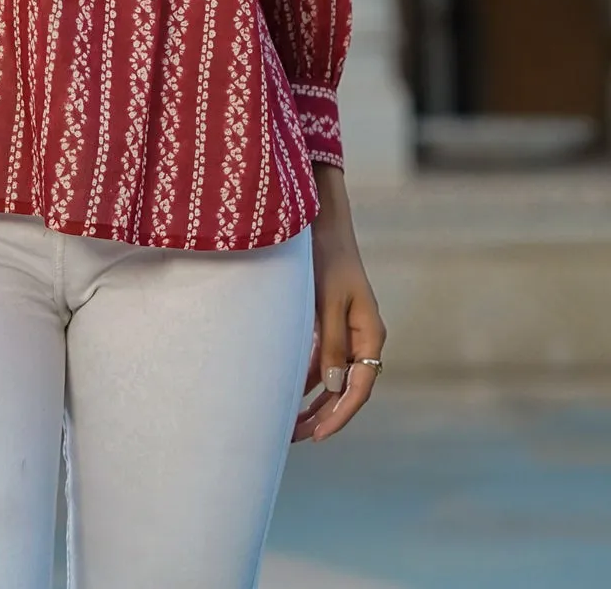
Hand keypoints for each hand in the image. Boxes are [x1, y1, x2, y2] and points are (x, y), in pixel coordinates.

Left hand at [293, 163, 385, 442]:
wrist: (320, 222)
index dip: (339, 415)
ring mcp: (347, 330)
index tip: (318, 436)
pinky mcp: (330, 322)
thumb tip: (334, 388)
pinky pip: (323, 360)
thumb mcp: (327, 302)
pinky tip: (289, 393)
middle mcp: (362, 336)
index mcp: (370, 334)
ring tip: (290, 425)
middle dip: (324, 415)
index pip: (360, 388)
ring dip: (315, 401)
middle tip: (296, 438)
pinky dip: (309, 379)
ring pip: (335, 378)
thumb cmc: (326, 258)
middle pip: (348, 388)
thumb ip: (331, 344)